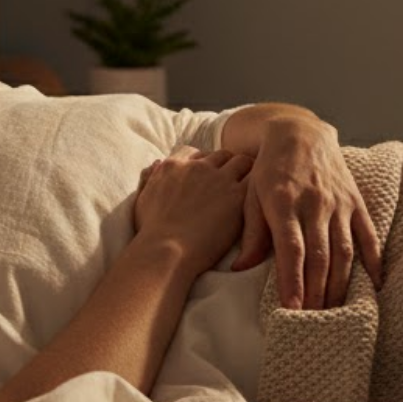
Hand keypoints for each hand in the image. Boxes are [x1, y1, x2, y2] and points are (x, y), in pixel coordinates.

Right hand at [132, 146, 253, 279]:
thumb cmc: (151, 231)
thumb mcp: (142, 199)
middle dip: (227, 166)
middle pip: (220, 154)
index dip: (203, 163)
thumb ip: (149, 178)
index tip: (207, 177)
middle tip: (232, 182)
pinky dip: (258, 185)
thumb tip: (155, 164)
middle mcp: (196, 167)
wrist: (166, 249)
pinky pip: (255, 178)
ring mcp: (218, 179)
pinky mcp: (237, 195)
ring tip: (250, 187)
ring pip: (241, 161)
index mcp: (173, 166)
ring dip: (245, 171)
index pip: (194, 152)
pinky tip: (259, 197)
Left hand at [228, 118, 382, 308]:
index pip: (291, 251)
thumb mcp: (251, 195)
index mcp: (283, 204)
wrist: (299, 134)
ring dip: (341, 284)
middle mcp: (314, 205)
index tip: (291, 309)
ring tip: (334, 311)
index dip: (293, 281)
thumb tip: (240, 268)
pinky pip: (368, 235)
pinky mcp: (356, 202)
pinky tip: (374, 285)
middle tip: (313, 321)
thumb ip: (251, 233)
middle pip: (320, 257)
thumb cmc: (268, 170)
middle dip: (316, 292)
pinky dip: (374, 261)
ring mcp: (339, 204)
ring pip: (344, 251)